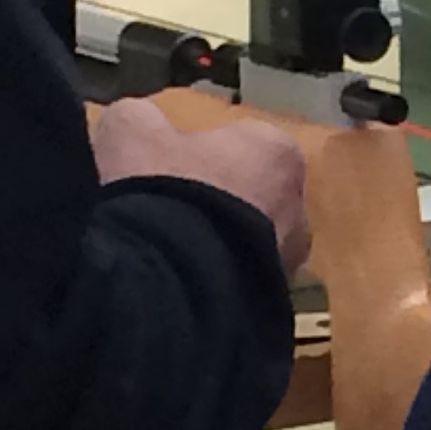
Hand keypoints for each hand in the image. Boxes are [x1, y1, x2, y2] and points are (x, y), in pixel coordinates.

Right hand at [94, 98, 312, 278]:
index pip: (240, 144)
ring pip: (243, 246)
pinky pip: (236, 285)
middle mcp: (299, 208)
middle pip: (247, 197)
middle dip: (212, 204)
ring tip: (165, 255)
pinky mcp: (272, 308)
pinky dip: (211, 282)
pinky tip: (176, 285)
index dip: (197, 154)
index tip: (164, 168)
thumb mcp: (131, 130)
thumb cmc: (162, 190)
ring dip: (212, 247)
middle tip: (164, 212)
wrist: (170, 285)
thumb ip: (141, 120)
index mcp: (278, 152)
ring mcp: (289, 263)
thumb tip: (140, 127)